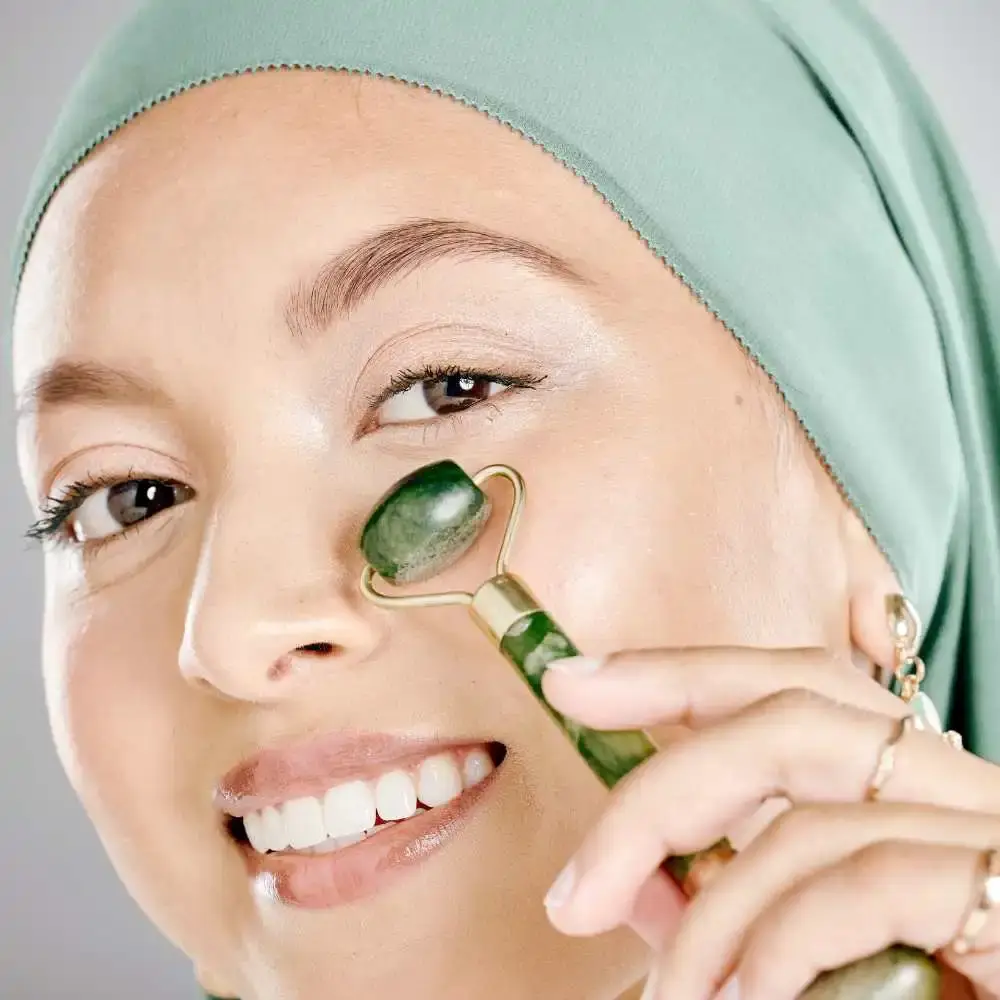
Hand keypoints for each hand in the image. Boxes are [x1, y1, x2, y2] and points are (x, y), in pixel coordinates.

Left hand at [539, 647, 999, 999]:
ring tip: (669, 998)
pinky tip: (740, 998)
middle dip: (661, 795)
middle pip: (793, 720)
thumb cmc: (923, 987)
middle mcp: (969, 790)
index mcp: (921, 785)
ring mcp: (998, 838)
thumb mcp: (814, 942)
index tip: (576, 680)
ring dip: (712, 915)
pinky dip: (780, 942)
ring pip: (815, 814)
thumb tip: (629, 883)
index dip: (682, 670)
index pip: (801, 684)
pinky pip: (868, 881)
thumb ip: (733, 902)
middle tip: (572, 895)